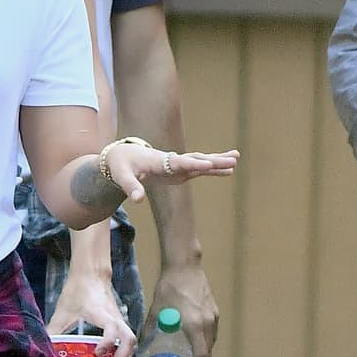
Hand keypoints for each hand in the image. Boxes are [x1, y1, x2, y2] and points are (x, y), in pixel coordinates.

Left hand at [46, 272, 135, 356]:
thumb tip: (43, 348)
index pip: (113, 327)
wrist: (92, 275)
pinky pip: (126, 344)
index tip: (97, 353)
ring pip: (130, 344)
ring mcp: (120, 322)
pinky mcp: (119, 325)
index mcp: (102, 313)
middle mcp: (115, 318)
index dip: (108, 342)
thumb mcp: (63, 310)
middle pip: (128, 341)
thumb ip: (54, 328)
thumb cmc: (78, 291)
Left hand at [105, 143, 238, 205]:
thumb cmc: (120, 166)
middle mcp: (171, 160)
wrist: (122, 156)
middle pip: (194, 159)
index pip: (177, 162)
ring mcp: (176, 165)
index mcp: (158, 161)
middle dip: (212, 160)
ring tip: (236, 159)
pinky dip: (213, 169)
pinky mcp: (179, 170)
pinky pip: (199, 169)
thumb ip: (131, 188)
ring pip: (200, 162)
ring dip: (217, 161)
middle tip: (232, 159)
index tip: (208, 163)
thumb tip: (137, 200)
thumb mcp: (121, 177)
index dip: (192, 163)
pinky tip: (229, 170)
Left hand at [149, 260, 218, 356]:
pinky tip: (193, 350)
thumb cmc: (169, 287)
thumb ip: (149, 331)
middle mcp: (209, 324)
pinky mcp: (214, 312)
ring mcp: (214, 318)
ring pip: (210, 346)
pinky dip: (203, 347)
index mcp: (196, 326)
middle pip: (208, 355)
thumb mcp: (155, 312)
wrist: (185, 265)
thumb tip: (141, 347)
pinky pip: (210, 336)